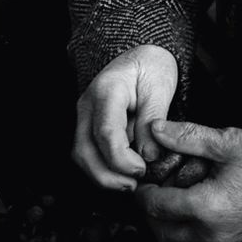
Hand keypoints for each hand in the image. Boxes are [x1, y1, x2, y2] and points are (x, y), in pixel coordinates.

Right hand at [72, 45, 177, 191]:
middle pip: (84, 150)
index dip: (121, 159)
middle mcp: (88, 104)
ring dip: (103, 177)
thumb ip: (153, 120)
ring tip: (129, 184)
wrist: (141, 57)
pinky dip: (102, 169)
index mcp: (107, 90)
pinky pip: (88, 153)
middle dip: (107, 176)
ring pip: (81, 156)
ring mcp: (84, 115)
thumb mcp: (160, 88)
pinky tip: (122, 175)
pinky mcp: (87, 126)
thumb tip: (149, 156)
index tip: (142, 168)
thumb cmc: (151, 68)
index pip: (106, 132)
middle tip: (134, 184)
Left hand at [135, 119, 241, 241]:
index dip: (143, 193)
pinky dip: (188, 229)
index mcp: (206, 208)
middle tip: (153, 189)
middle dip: (151, 214)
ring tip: (174, 196)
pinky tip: (197, 205)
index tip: (141, 180)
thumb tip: (157, 130)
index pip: (158, 207)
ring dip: (169, 224)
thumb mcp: (227, 141)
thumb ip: (188, 136)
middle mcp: (212, 233)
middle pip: (163, 234)